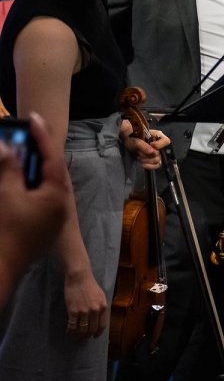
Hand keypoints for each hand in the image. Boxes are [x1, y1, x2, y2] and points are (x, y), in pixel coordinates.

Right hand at [0, 113, 69, 281]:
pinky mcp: (45, 220)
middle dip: (39, 148)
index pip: (52, 157)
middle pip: (52, 167)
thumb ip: (9, 168)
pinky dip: (31, 180)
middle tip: (28, 130)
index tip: (35, 117)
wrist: (8, 263)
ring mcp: (54, 211)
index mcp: (57, 192)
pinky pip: (41, 193)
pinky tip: (22, 174)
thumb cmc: (10, 229)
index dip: (43, 136)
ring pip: (47, 180)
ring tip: (23, 147)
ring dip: (34, 164)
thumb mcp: (8, 194)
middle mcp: (61, 200)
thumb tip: (5, 145)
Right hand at [64, 268, 107, 338]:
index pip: (102, 325)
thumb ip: (101, 308)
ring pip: (81, 329)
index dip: (98, 333)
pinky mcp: (73, 311)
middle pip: (91, 329)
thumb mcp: (101, 296)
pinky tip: (69, 332)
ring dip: (78, 336)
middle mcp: (95, 311)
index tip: (94, 336)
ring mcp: (84, 312)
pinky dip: (70, 331)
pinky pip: (72, 325)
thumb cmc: (90, 285)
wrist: (79, 277)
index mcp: (103, 307)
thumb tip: (99, 319)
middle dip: (87, 336)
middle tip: (83, 338)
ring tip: (75, 337)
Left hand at [122, 125, 169, 170]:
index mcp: (158, 136)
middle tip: (139, 151)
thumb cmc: (132, 138)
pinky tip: (142, 163)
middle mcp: (160, 145)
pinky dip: (148, 166)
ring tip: (139, 155)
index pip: (166, 141)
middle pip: (160, 154)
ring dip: (146, 160)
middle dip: (147, 154)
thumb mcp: (135, 140)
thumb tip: (152, 152)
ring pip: (157, 161)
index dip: (159, 145)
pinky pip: (156, 166)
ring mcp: (159, 153)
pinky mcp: (155, 160)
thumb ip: (143, 145)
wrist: (128, 143)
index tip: (151, 145)